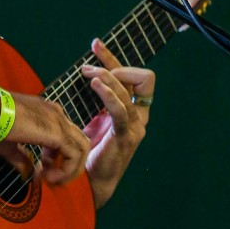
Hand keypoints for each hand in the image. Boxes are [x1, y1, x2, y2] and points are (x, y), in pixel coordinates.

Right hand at [0, 91, 90, 186]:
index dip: (57, 158)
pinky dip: (66, 171)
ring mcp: (60, 122)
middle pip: (79, 142)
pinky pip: (74, 156)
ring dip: (71, 170)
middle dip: (70, 165)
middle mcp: (57, 115)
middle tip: (54, 179)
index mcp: (48, 114)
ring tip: (52, 182)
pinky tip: (49, 178)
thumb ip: (24, 160)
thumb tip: (32, 176)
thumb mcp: (11, 146)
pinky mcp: (58, 133)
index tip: (42, 169)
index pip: (66, 137)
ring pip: (82, 149)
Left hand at [80, 38, 154, 207]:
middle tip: (88, 69)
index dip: (116, 58)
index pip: (136, 76)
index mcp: (134, 111)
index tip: (96, 45)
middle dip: (114, 66)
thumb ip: (99, 99)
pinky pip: (121, 110)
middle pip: (141, 77)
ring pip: (129, 91)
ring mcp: (135, 127)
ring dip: (108, 78)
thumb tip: (88, 72)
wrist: (87, 183)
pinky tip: (94, 86)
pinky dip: (109, 95)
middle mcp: (140, 117)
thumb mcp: (95, 119)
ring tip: (88, 75)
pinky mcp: (124, 137)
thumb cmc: (89, 151)